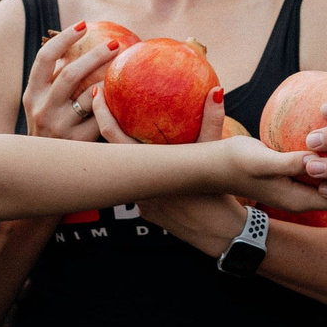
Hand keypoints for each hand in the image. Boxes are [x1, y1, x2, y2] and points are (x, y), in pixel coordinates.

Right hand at [23, 22, 122, 142]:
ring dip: (109, 79)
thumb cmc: (51, 127)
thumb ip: (54, 79)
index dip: (64, 38)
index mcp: (31, 94)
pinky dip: (113, 104)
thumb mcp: (42, 104)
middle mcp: (42, 109)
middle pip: (70, 74)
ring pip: (89, 96)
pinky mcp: (77, 142)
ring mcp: (59, 127)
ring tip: (125, 68)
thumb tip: (80, 42)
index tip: (83, 25)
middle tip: (115, 43)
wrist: (45, 170)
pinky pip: (101, 117)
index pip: (44, 58)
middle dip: (95, 55)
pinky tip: (128, 96)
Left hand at [88, 90, 322, 215]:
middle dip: (107, 128)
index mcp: (152, 169)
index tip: (97, 92)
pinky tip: (156, 166)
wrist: (228, 236)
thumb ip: (211, 122)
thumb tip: (216, 90)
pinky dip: (147, 177)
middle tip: (104, 101)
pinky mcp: (149, 215)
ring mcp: (142, 204)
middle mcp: (140, 188)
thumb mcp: (218, 155)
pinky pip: (142, 190)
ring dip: (130, 156)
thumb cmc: (224, 195)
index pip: (114, 137)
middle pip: (113, 154)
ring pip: (130, 174)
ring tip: (132, 132)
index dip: (101, 113)